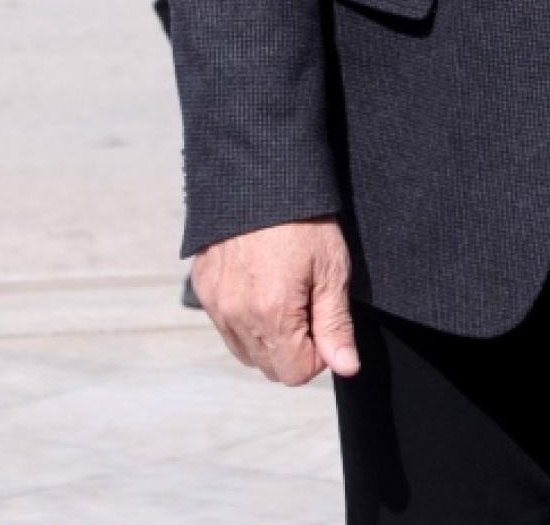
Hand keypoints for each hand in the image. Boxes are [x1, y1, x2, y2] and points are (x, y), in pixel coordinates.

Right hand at [191, 217, 359, 384]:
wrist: (261, 174)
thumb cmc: (304, 219)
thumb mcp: (331, 268)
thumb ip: (336, 324)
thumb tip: (346, 367)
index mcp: (271, 313)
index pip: (295, 374)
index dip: (319, 354)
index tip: (324, 320)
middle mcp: (236, 315)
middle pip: (269, 367)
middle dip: (294, 347)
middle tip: (307, 301)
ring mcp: (215, 303)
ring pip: (245, 350)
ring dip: (268, 336)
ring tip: (285, 292)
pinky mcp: (203, 287)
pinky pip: (225, 325)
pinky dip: (244, 317)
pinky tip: (261, 282)